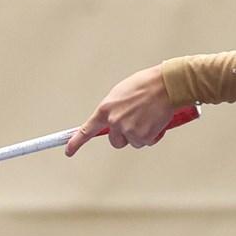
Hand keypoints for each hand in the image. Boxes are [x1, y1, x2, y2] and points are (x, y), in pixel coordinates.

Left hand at [68, 66, 185, 153]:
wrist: (166, 85)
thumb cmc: (147, 85)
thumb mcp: (121, 93)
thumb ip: (114, 108)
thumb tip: (114, 118)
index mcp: (106, 109)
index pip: (87, 130)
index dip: (76, 142)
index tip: (69, 151)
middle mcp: (114, 121)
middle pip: (115, 141)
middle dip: (126, 135)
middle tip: (137, 122)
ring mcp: (128, 130)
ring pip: (133, 142)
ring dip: (141, 134)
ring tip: (150, 117)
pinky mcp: (143, 136)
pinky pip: (147, 142)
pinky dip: (153, 135)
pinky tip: (157, 121)